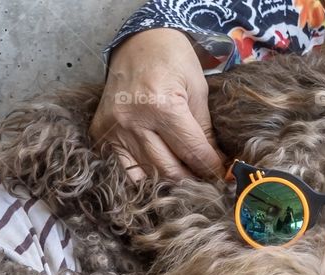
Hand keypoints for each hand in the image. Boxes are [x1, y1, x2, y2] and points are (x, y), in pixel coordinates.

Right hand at [91, 28, 224, 181]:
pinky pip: (124, 170)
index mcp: (162, 106)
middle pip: (170, 170)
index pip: (193, 152)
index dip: (211, 168)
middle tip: (206, 181)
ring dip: (171, 182)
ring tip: (187, 179)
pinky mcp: (101, 132)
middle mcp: (134, 120)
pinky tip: (159, 176)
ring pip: (149, 174)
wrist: (139, 41)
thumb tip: (216, 164)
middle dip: (193, 179)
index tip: (223, 177)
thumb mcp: (197, 91)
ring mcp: (114, 128)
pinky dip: (143, 178)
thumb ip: (205, 131)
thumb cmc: (173, 60)